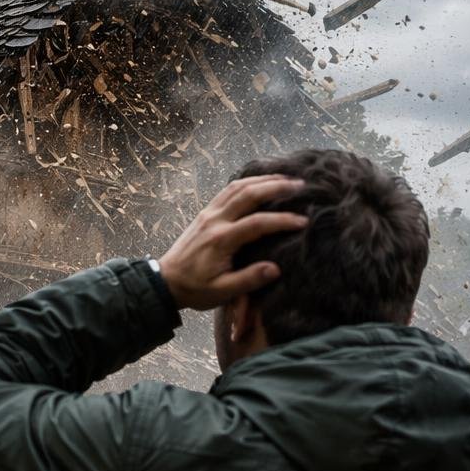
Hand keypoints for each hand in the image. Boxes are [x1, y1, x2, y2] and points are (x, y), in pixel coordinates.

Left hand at [157, 175, 308, 310]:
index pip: (257, 224)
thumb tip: (275, 268)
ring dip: (262, 180)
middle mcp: (215, 221)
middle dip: (276, 187)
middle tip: (301, 185)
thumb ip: (248, 280)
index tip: (303, 221)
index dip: (282, 220)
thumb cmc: (195, 289)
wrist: (165, 281)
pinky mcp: (205, 213)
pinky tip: (259, 182)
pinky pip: (227, 191)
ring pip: (237, 187)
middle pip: (247, 194)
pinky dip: (246, 182)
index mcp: (221, 240)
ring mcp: (208, 214)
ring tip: (285, 178)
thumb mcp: (222, 292)